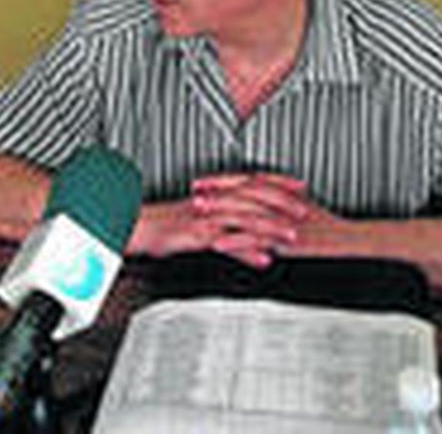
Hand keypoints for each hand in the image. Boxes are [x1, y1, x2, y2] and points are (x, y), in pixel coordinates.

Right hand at [135, 173, 313, 268]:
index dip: (279, 182)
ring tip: (293, 237)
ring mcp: (208, 218)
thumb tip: (241, 229)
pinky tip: (264, 260)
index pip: (254, 181)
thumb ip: (221, 221)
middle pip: (255, 197)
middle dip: (283, 204)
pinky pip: (227, 243)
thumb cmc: (163, 223)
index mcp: (217, 193)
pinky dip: (248, 251)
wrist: (135, 224)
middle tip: (306, 210)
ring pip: (246, 219)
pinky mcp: (199, 236)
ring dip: (272, 228)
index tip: (300, 185)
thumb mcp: (195, 218)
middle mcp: (215, 201)